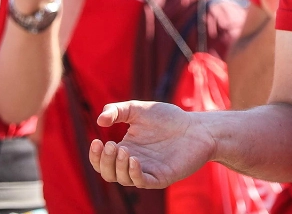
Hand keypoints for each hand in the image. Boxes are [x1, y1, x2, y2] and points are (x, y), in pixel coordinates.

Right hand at [89, 100, 216, 188]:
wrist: (197, 127)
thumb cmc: (169, 118)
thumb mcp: (138, 109)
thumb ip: (117, 111)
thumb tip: (99, 121)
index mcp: (126, 150)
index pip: (102, 161)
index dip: (95, 156)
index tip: (96, 141)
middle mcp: (134, 163)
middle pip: (109, 173)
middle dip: (105, 161)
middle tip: (111, 145)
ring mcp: (147, 171)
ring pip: (123, 179)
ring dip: (119, 166)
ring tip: (124, 149)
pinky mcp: (161, 177)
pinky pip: (143, 182)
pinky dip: (134, 174)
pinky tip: (134, 160)